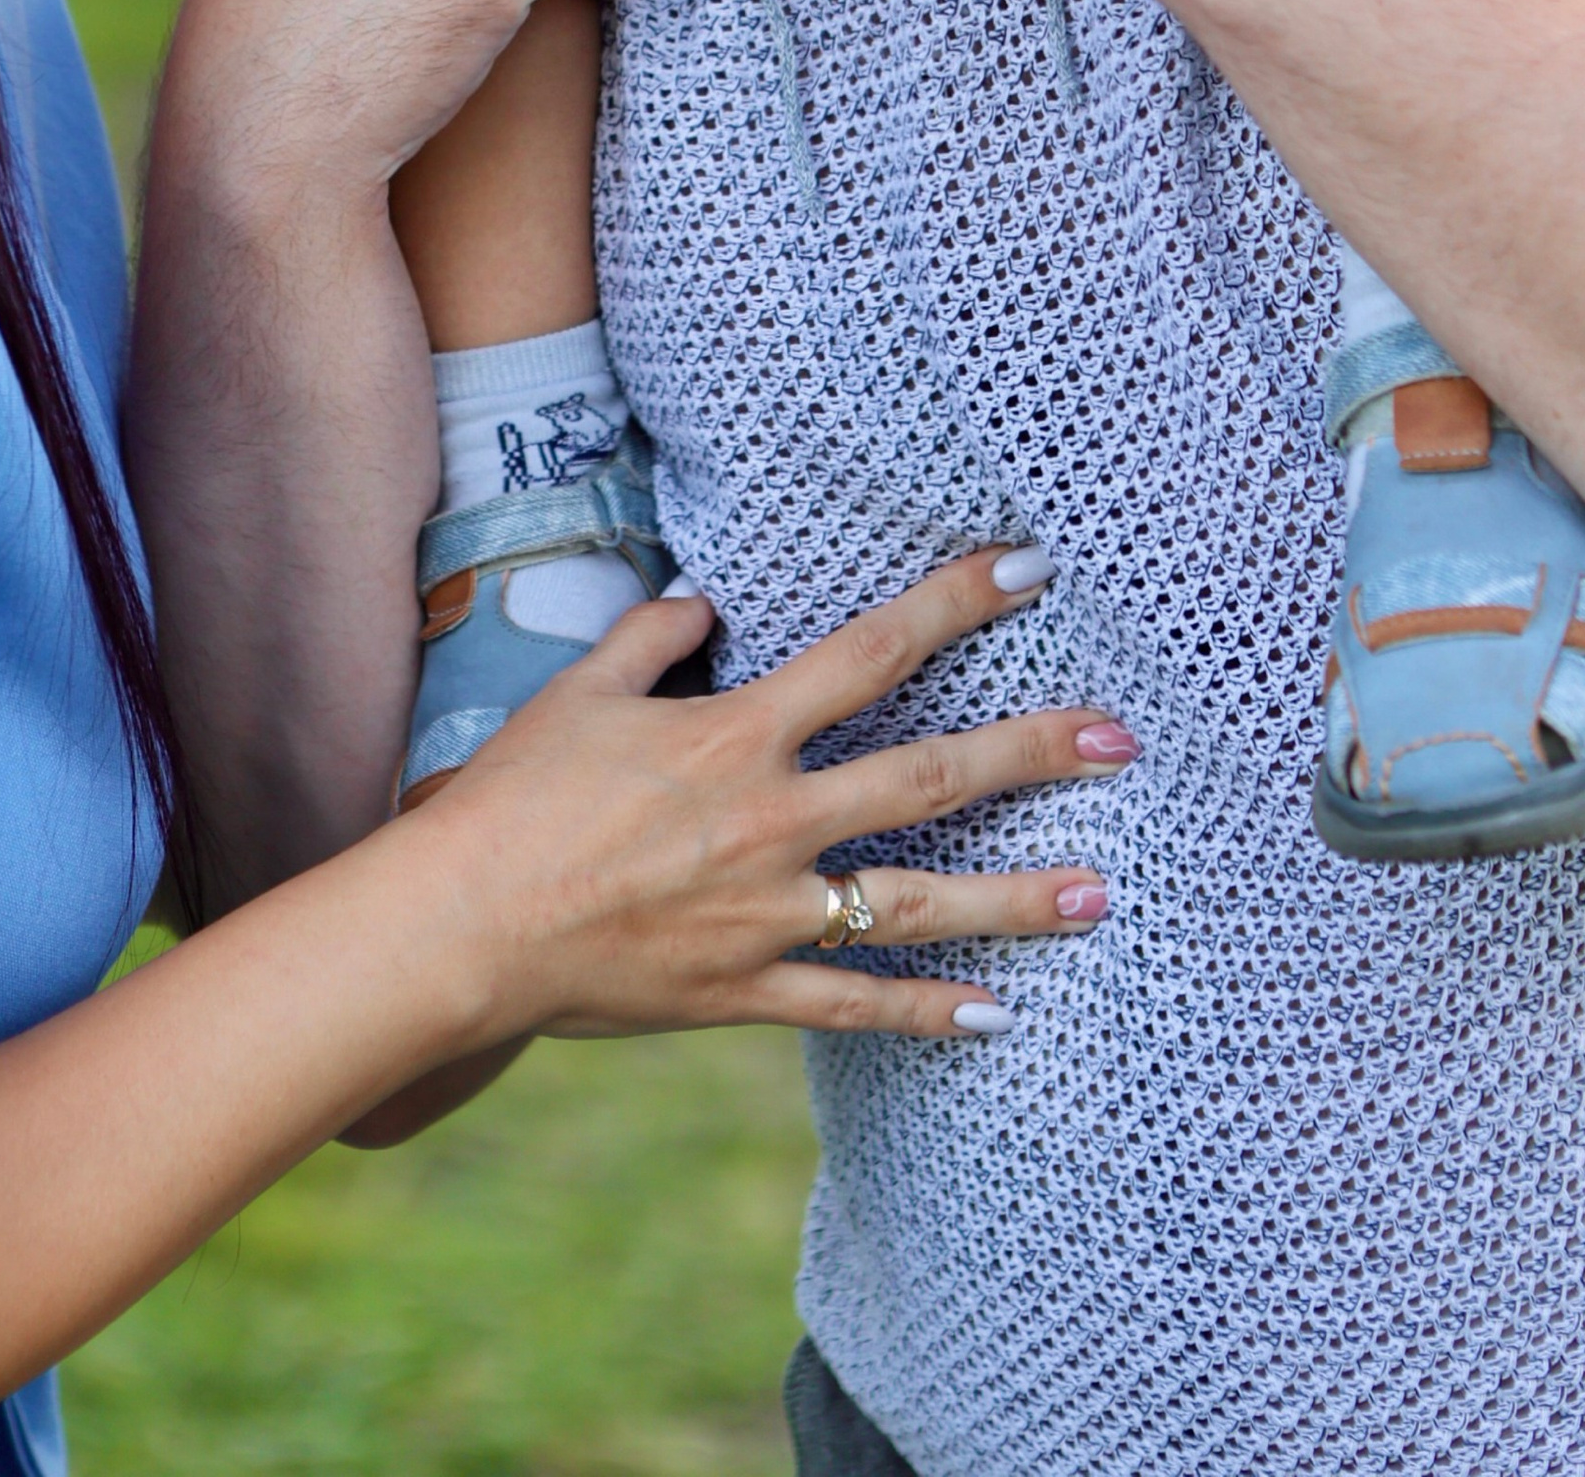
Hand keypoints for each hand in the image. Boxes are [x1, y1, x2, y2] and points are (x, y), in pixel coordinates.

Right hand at [413, 547, 1128, 1047]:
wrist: (462, 926)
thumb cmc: (512, 800)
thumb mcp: (578, 693)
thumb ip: (654, 639)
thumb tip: (708, 601)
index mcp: (735, 733)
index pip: (870, 652)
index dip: (954, 603)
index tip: (1029, 568)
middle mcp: (770, 818)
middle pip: (929, 775)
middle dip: (1032, 751)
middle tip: (1122, 738)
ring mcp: (767, 913)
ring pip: (917, 902)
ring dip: (1015, 898)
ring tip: (1099, 894)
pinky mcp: (746, 991)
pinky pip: (854, 1007)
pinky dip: (925, 1012)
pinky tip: (995, 1015)